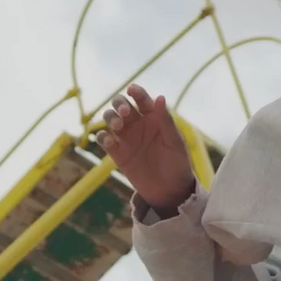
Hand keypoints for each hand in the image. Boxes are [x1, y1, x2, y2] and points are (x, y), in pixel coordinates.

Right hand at [96, 84, 196, 213]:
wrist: (170, 190)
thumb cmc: (177, 163)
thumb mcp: (175, 142)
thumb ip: (166, 121)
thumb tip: (160, 97)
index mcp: (153, 117)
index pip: (142, 99)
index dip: (136, 92)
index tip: (132, 90)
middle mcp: (137, 124)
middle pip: (121, 105)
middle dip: (119, 104)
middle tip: (126, 113)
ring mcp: (126, 138)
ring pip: (110, 119)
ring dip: (110, 118)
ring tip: (117, 126)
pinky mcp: (117, 153)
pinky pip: (104, 140)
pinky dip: (103, 138)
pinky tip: (110, 142)